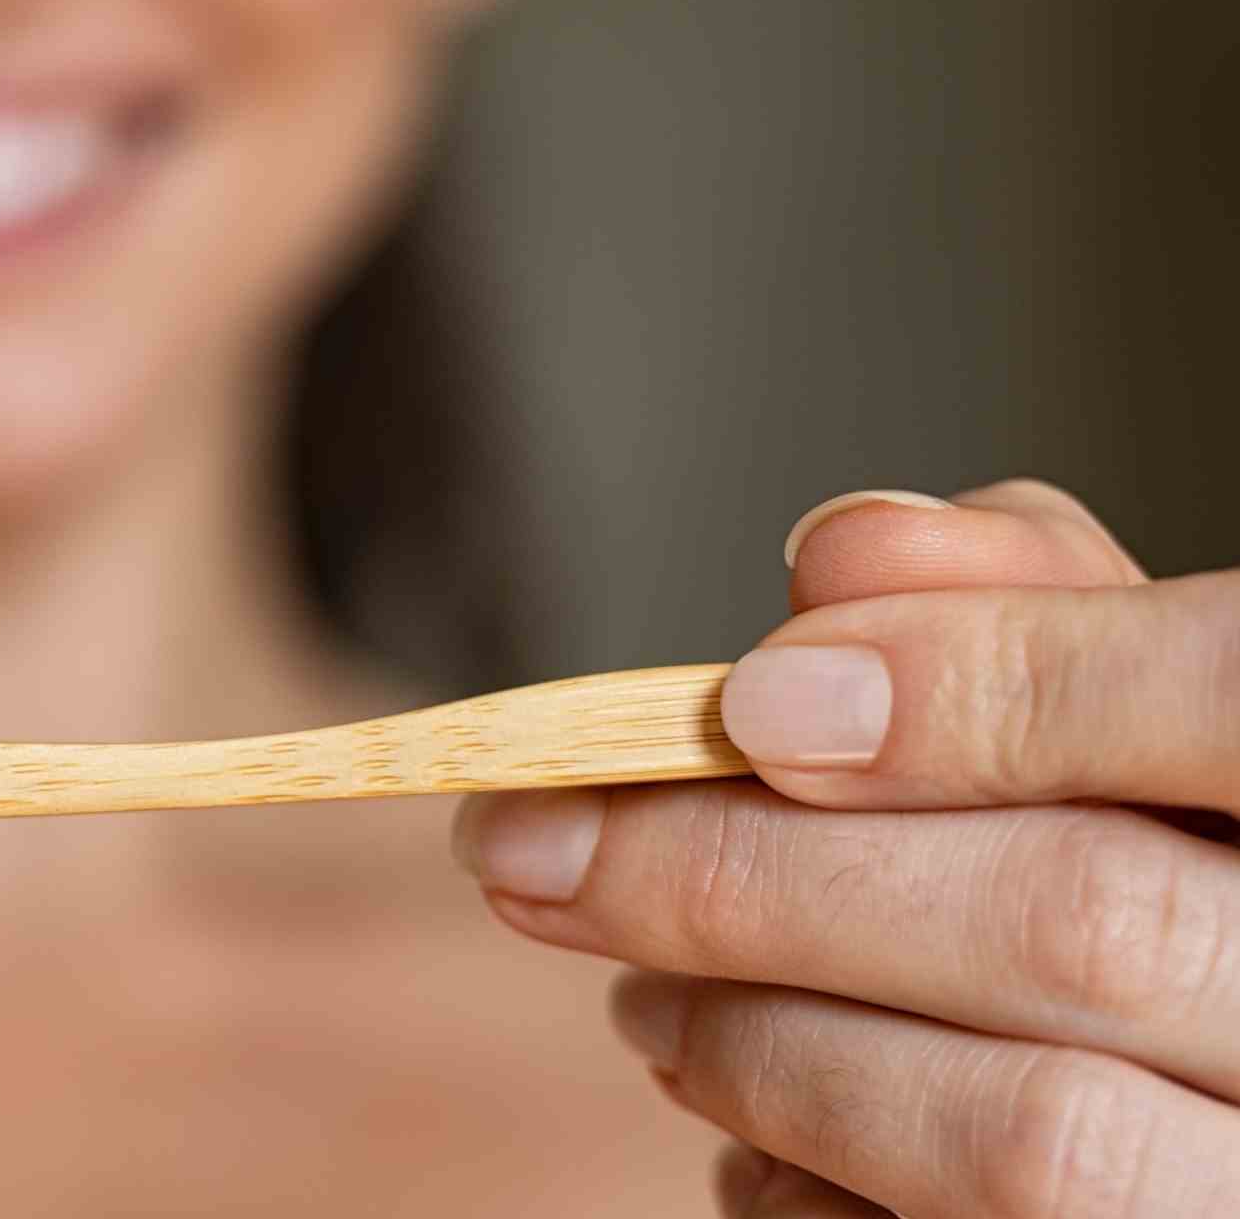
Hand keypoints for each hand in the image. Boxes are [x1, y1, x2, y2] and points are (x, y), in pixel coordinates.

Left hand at [452, 481, 1239, 1215]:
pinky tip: (753, 1139)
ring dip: (764, 1048)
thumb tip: (840, 555)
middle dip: (754, 876)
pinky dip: (804, 1190)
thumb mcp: (1140, 723)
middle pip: (1074, 923)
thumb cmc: (1171, 877)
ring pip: (1025, 1133)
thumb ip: (1027, 615)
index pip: (1230, 697)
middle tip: (541, 850)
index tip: (750, 704)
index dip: (984, 686)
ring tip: (645, 1000)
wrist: (1203, 1086)